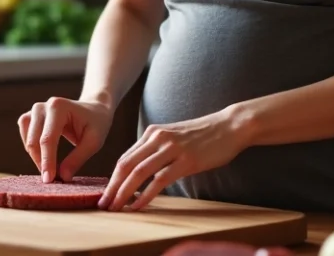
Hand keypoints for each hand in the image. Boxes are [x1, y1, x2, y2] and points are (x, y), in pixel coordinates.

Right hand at [18, 97, 113, 182]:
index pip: (48, 139)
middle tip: (51, 180)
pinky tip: (42, 158)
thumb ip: (77, 159)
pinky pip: (25, 134)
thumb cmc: (96, 124)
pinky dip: (31, 149)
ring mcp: (36, 110)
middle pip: (34, 140)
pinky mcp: (32, 116)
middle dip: (41, 162)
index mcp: (59, 107)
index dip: (47, 161)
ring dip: (35, 156)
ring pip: (27, 138)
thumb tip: (62, 177)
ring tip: (48, 169)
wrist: (94, 110)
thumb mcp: (94, 142)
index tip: (49, 180)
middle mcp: (43, 106)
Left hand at [98, 106, 250, 211]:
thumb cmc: (203, 135)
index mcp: (152, 133)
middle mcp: (158, 138)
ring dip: (124, 193)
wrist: (229, 126)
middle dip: (112, 187)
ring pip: (138, 173)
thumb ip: (156, 149)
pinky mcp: (186, 161)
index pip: (125, 158)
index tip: (106, 194)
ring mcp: (172, 149)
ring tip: (116, 208)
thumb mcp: (173, 137)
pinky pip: (159, 180)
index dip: (112, 178)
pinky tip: (139, 206)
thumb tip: (140, 170)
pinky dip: (146, 195)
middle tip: (104, 204)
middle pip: (126, 165)